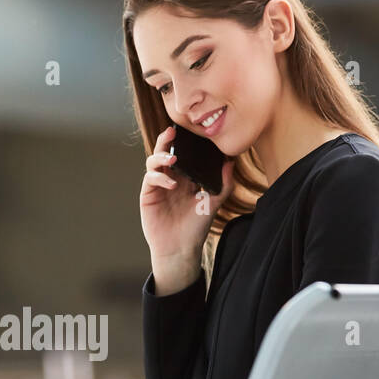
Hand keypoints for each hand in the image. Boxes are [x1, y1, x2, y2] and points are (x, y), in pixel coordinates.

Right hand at [140, 126, 233, 292]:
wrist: (181, 248)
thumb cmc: (196, 227)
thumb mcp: (214, 203)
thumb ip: (224, 183)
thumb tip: (230, 161)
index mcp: (185, 177)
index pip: (182, 153)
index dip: (183, 141)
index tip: (188, 130)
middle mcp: (170, 178)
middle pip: (164, 152)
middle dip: (166, 140)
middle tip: (172, 132)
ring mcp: (158, 186)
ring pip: (153, 162)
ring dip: (160, 157)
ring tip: (172, 160)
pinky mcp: (148, 196)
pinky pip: (150, 179)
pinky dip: (159, 178)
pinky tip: (172, 184)